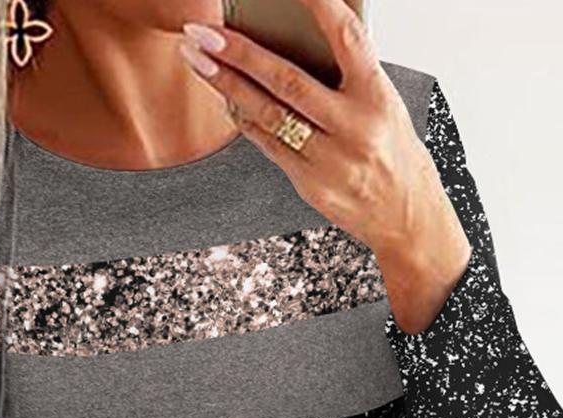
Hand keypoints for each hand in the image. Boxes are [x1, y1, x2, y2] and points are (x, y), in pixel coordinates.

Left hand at [179, 0, 471, 333]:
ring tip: (197, 59)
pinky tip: (224, 98)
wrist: (405, 213)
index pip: (347, 38)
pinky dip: (244, 119)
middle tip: (202, 32)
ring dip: (227, 84)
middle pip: (286, 81)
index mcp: (377, 96)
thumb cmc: (392, 149)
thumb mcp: (384, 104)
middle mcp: (354, 127)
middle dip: (238, 53)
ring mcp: (330, 160)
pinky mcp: (310, 184)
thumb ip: (347, 75)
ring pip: (268, 115)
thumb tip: (293, 38)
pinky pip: (268, 145)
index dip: (319, 6)